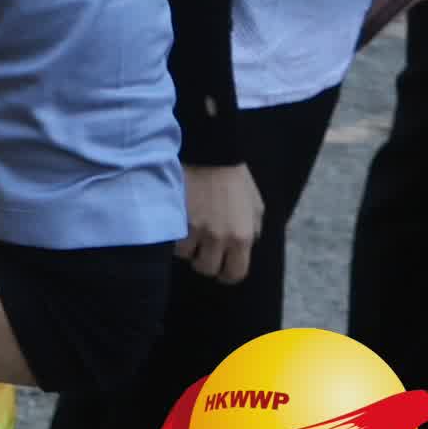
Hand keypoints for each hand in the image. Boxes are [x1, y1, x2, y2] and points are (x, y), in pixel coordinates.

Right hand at [176, 162, 260, 284]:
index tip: (221, 269)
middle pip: (207, 269)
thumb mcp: (256, 206)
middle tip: (203, 249)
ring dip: (187, 248)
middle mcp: (219, 238)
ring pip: (186, 256)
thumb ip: (252, 230)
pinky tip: (178, 225)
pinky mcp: (177, 218)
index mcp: (242, 237)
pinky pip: (172, 240)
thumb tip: (246, 246)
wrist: (210, 153)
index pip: (235, 274)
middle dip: (205, 261)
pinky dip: (174, 236)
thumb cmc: (235, 179)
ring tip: (189, 234)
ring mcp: (195, 229)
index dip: (227, 275)